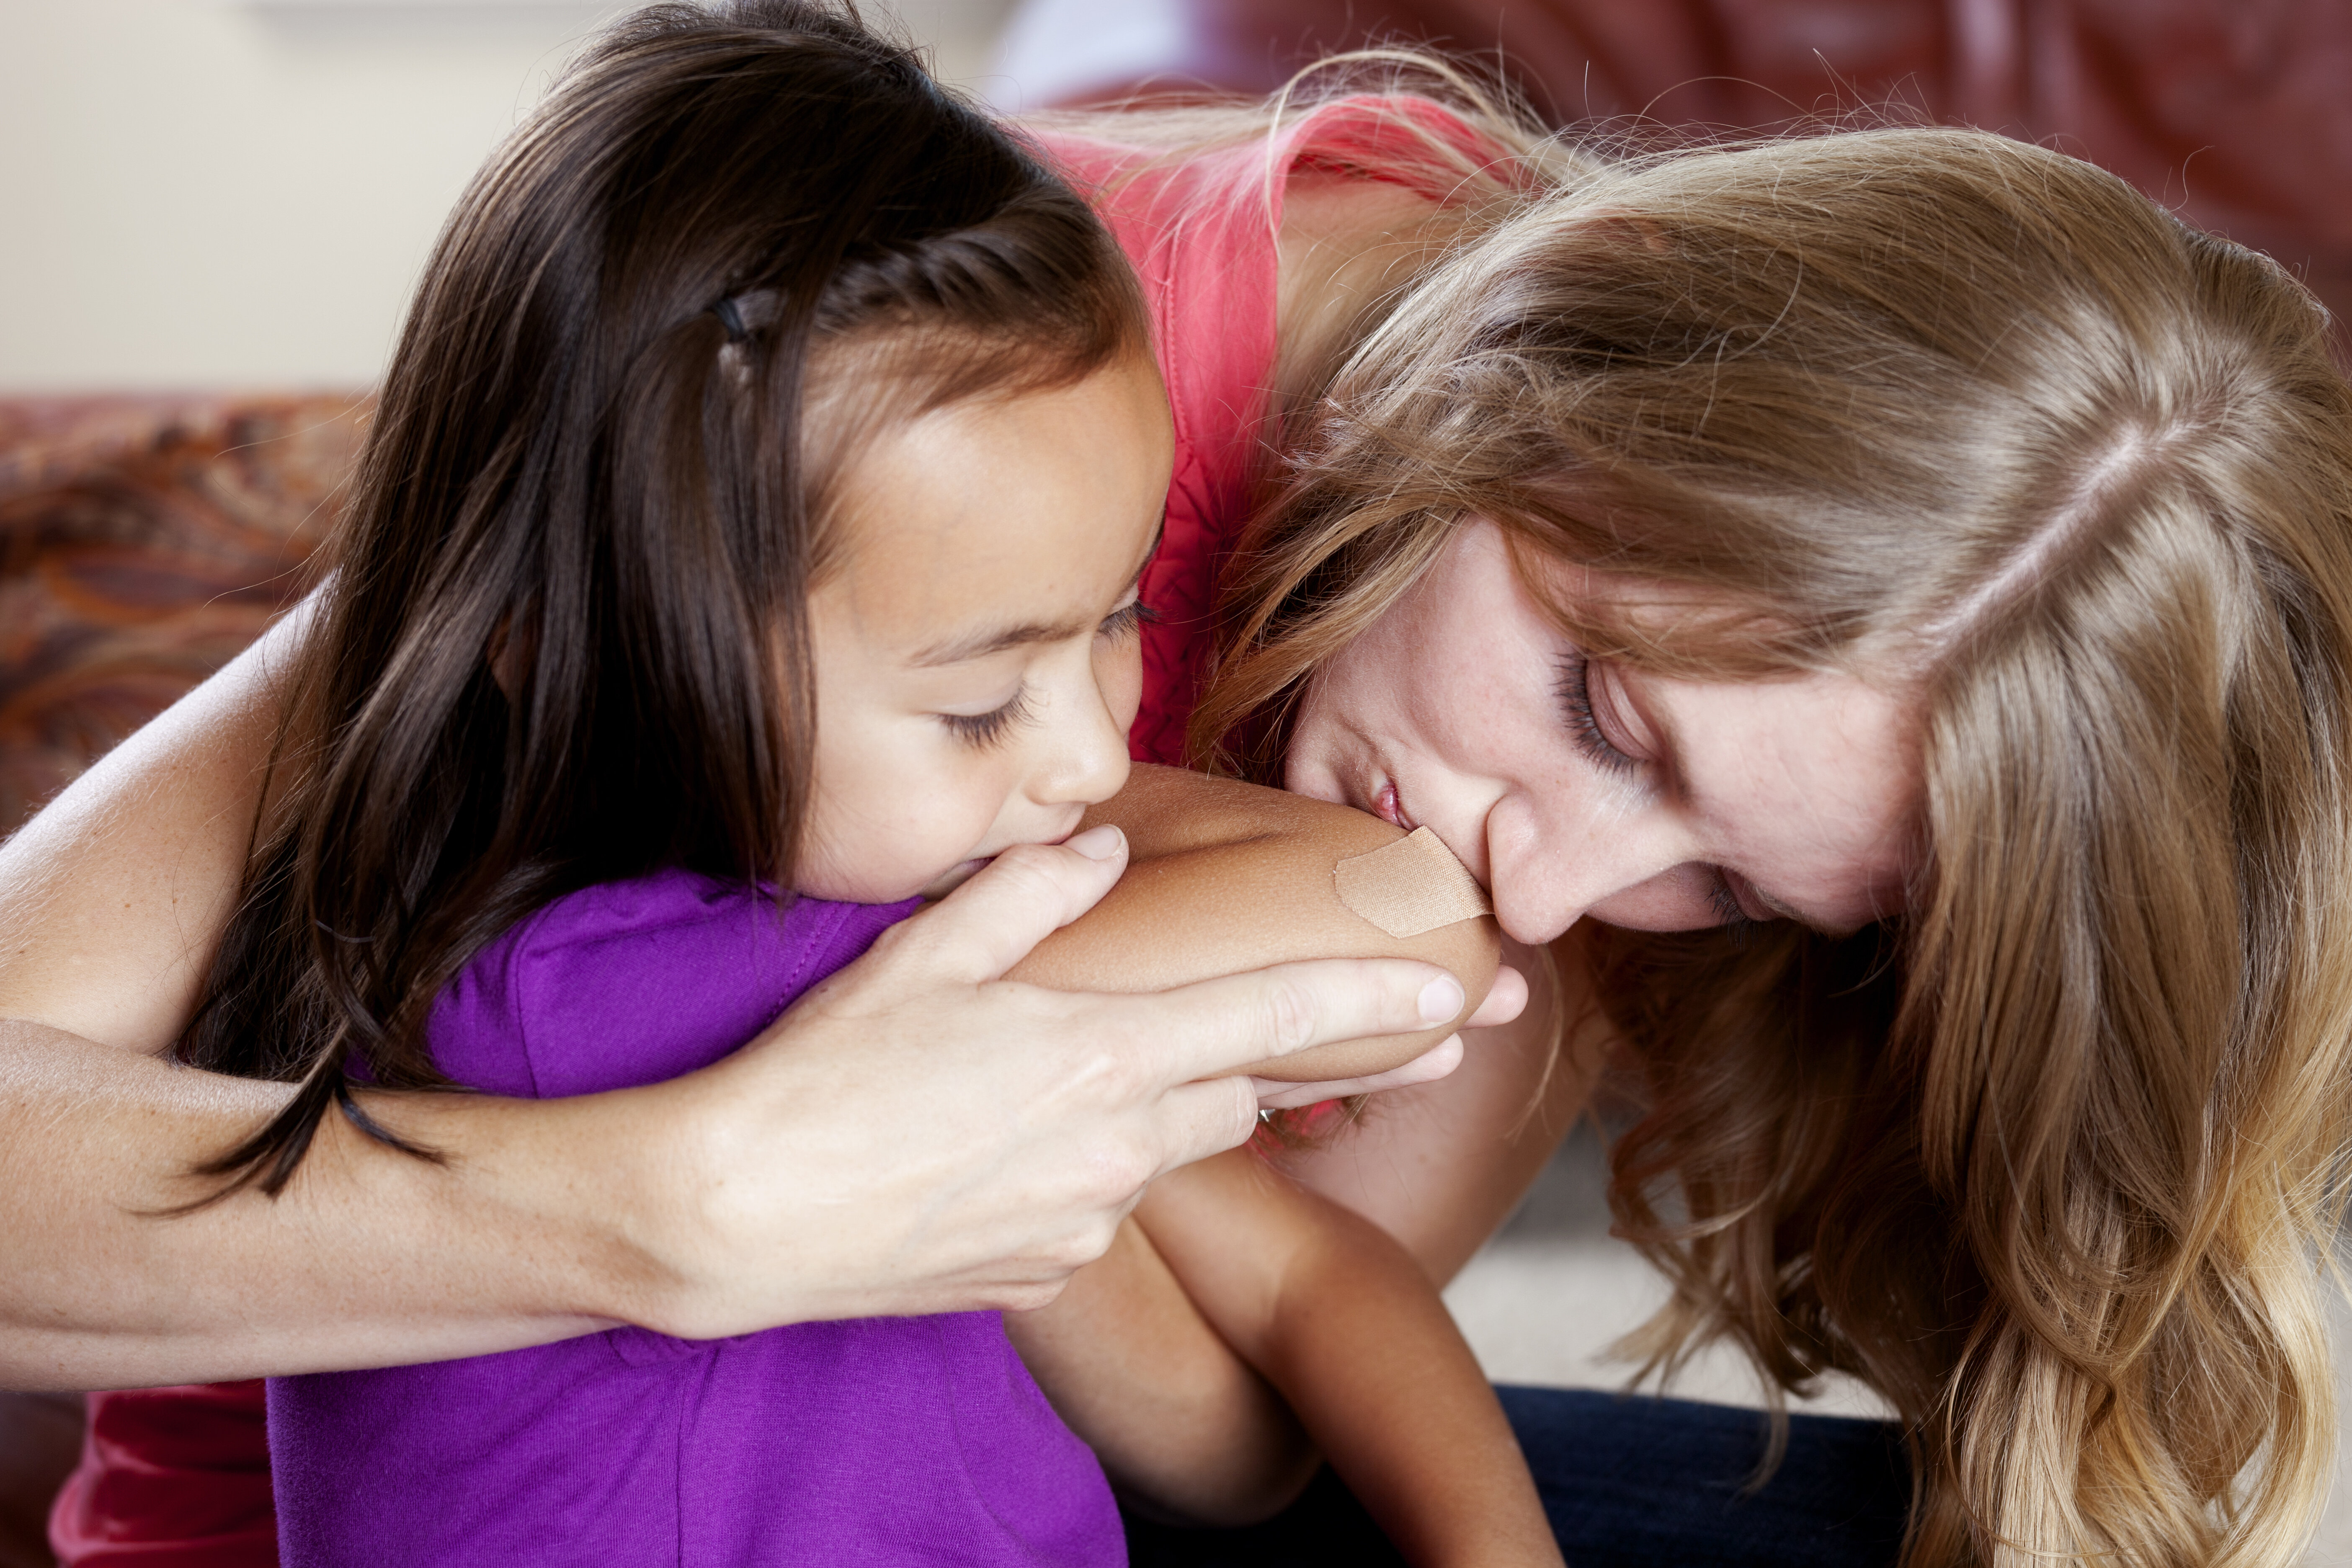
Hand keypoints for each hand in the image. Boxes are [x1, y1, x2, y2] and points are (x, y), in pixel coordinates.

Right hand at [615, 826, 1470, 1336]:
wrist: (737, 1219)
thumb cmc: (818, 1077)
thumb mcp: (918, 956)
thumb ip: (1028, 894)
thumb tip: (1101, 850)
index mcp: (1099, 1052)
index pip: (1274, 1020)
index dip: (1379, 1004)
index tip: (1460, 998)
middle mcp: (1114, 1143)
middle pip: (1249, 1092)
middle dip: (1323, 1061)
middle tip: (1415, 1038)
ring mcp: (1085, 1218)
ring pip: (1171, 1147)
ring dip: (1168, 1107)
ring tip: (1089, 1076)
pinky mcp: (1045, 1270)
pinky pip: (1099, 1208)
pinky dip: (1086, 1171)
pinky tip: (1004, 1150)